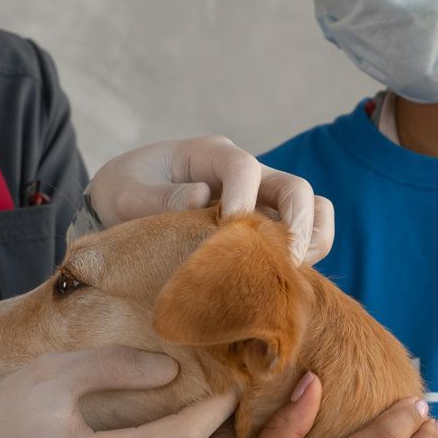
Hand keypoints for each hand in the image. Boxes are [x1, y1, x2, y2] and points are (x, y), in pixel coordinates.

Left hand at [86, 136, 334, 264]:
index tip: (226, 230)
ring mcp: (263, 201)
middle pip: (295, 188)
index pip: (243, 167)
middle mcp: (248, 175)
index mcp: (211, 155)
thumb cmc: (126, 192)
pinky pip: (308, 236)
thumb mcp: (124, 192)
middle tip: (283, 261)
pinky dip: (308, 256)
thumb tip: (201, 197)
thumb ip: (154, 196)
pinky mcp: (267, 229)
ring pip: (313, 210)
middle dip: (297, 223)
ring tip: (289, 273)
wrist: (128, 204)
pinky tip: (281, 282)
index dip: (243, 198)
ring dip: (312, 241)